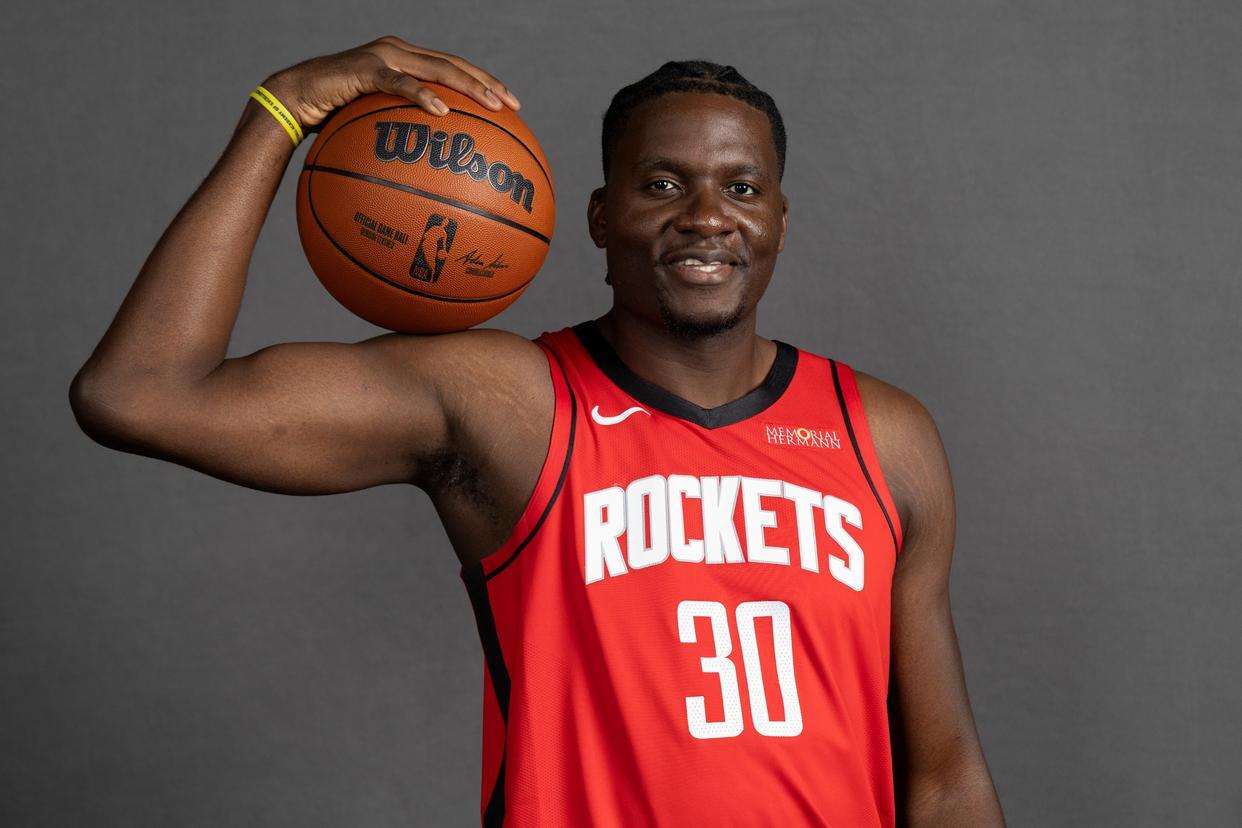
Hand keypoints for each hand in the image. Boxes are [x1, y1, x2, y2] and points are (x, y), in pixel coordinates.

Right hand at [260, 35, 520, 131]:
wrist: (292, 100)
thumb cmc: (331, 120)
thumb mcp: (373, 127)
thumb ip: (401, 135)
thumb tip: (428, 174)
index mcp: (404, 61)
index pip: (452, 67)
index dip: (483, 82)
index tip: (511, 105)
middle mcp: (398, 52)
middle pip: (453, 63)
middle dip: (487, 83)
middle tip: (514, 106)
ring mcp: (383, 56)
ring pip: (436, 68)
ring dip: (467, 86)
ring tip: (491, 105)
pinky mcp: (365, 68)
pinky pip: (400, 83)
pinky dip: (422, 96)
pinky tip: (442, 112)